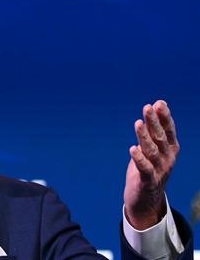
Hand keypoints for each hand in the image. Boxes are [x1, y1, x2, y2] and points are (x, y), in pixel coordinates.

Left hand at [123, 100, 178, 229]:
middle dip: (154, 122)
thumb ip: (153, 129)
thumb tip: (154, 105)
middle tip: (148, 107)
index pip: (168, 131)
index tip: (159, 103)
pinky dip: (139, 159)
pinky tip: (132, 149)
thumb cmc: (148, 169)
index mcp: (170, 149)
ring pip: (151, 151)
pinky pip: (144, 169)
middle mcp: (168, 159)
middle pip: (160, 138)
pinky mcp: (148, 181)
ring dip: (144, 137)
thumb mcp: (152, 148)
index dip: (164, 117)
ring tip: (137, 123)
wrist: (146, 200)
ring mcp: (159, 170)